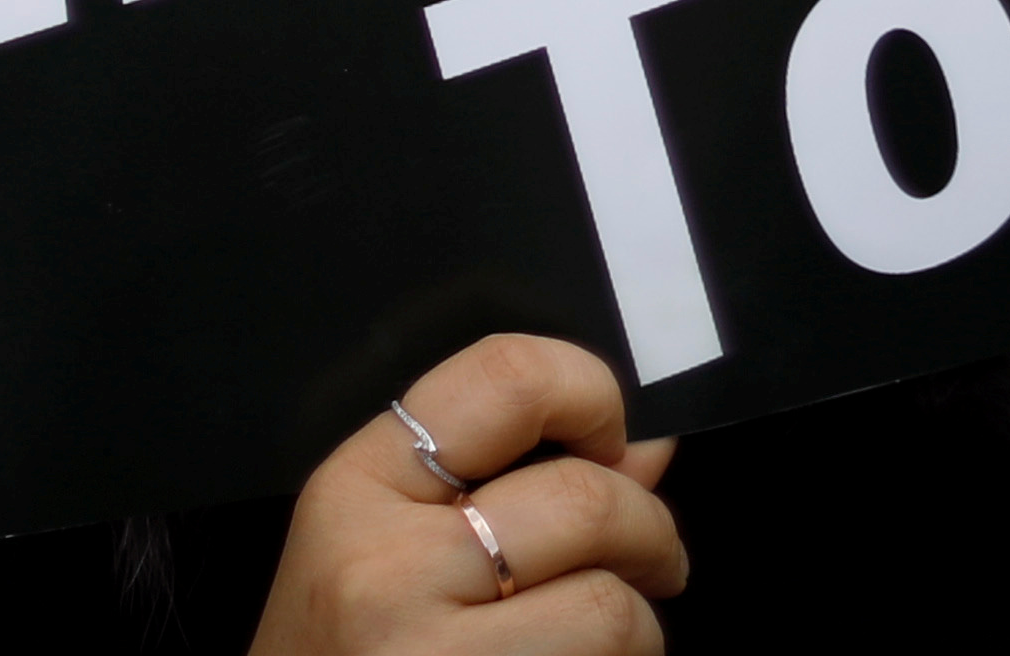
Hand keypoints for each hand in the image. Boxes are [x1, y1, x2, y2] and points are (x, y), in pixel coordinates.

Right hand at [249, 334, 684, 652]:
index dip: (591, 393)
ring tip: (603, 645)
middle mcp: (384, 570)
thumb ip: (503, 486)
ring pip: (610, 609)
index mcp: (356, 491)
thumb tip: (643, 451)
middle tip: (653, 562)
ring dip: (637, 627)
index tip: (614, 441)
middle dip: (649, 531)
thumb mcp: (383, 555)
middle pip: (584, 500)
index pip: (506, 379)